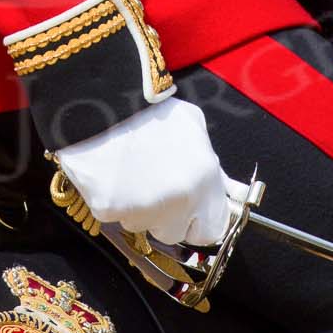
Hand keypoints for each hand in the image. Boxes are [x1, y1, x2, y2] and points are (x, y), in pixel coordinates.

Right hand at [56, 97, 246, 247]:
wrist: (102, 100)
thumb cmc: (149, 110)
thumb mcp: (192, 125)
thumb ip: (213, 164)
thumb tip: (230, 192)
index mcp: (203, 181)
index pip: (211, 230)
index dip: (199, 219)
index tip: (191, 210)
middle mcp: (177, 202)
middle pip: (174, 232)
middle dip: (167, 215)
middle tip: (155, 184)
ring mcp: (142, 210)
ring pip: (143, 224)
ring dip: (140, 208)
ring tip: (132, 172)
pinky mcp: (109, 210)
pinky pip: (115, 215)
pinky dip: (114, 200)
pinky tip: (113, 173)